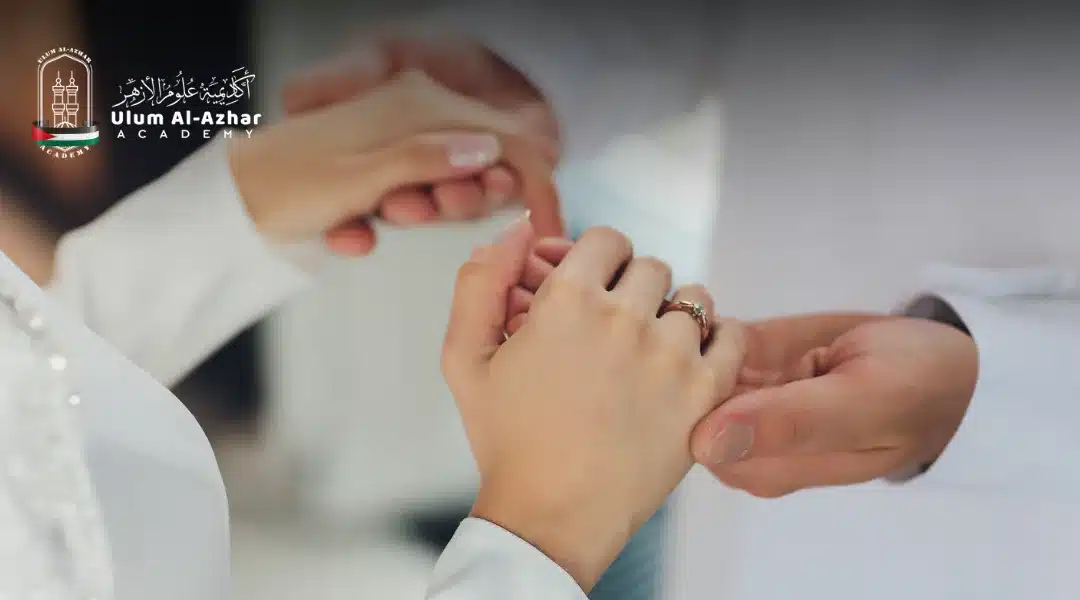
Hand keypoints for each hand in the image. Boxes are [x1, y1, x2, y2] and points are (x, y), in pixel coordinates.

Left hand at [229, 71, 560, 250]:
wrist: (230, 200)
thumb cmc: (289, 184)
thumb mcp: (366, 177)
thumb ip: (431, 158)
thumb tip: (489, 150)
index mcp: (419, 107)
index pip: (506, 140)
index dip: (536, 185)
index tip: (552, 229)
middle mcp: (415, 113)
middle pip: (480, 160)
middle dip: (464, 199)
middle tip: (422, 212)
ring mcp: (398, 136)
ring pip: (448, 180)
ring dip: (423, 209)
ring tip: (379, 217)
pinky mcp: (382, 162)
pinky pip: (414, 192)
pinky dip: (390, 217)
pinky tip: (352, 232)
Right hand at [441, 224, 745, 589]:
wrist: (550, 516)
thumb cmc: (505, 439)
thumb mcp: (464, 357)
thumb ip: (480, 282)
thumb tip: (516, 228)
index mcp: (567, 301)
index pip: (607, 239)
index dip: (598, 261)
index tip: (593, 292)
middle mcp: (623, 318)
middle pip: (651, 267)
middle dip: (632, 289)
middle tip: (616, 329)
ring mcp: (669, 356)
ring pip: (694, 298)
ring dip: (674, 315)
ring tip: (652, 351)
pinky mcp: (703, 394)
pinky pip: (733, 336)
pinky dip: (719, 340)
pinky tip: (692, 361)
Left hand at [689, 316, 977, 497]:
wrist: (954, 364)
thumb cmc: (913, 393)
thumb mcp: (861, 406)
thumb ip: (787, 423)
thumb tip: (704, 443)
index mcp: (762, 466)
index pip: (685, 442)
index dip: (671, 399)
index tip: (674, 361)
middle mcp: (745, 435)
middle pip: (675, 403)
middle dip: (668, 362)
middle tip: (678, 329)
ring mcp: (746, 393)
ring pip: (684, 365)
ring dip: (681, 335)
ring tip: (694, 313)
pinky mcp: (754, 354)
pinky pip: (708, 337)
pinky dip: (701, 319)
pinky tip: (712, 309)